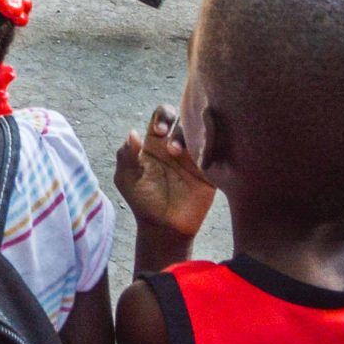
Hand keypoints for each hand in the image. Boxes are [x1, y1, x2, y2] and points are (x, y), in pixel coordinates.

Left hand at [114, 104, 212, 239]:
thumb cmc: (142, 201)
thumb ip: (126, 156)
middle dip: (180, 124)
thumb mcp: (126, 179)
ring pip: (203, 133)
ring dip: (193, 136)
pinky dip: (212, 149)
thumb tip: (133, 133)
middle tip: (170, 145)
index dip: (162, 116)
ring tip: (178, 154)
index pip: (162, 115)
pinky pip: (217, 153)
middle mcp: (178, 144)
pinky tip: (202, 158)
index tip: (157, 131)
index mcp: (156, 141)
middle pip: (186, 118)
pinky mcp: (210, 172)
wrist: (164, 228)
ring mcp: (195, 157)